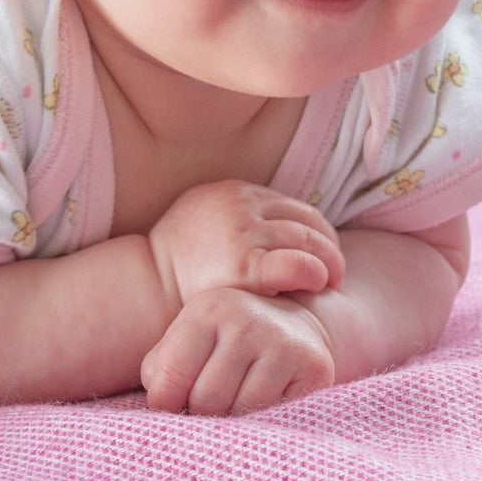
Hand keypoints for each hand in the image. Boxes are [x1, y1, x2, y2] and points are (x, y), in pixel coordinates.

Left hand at [141, 287, 336, 415]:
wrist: (298, 325)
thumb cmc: (229, 342)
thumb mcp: (190, 340)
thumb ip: (161, 367)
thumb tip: (161, 405)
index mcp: (208, 310)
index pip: (170, 375)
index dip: (165, 403)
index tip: (173, 406)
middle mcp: (246, 320)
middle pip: (205, 399)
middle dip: (201, 414)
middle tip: (209, 409)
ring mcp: (282, 342)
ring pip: (241, 412)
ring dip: (233, 422)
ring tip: (236, 405)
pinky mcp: (314, 367)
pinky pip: (276, 416)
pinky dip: (266, 421)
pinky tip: (264, 405)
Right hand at [146, 180, 346, 309]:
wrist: (146, 290)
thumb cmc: (177, 268)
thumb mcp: (203, 224)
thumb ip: (236, 219)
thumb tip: (274, 226)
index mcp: (232, 190)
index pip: (292, 206)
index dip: (315, 231)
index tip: (321, 254)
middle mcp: (240, 204)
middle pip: (305, 219)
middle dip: (328, 246)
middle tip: (335, 273)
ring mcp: (243, 231)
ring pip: (307, 239)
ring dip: (328, 262)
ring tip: (331, 284)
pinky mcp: (245, 265)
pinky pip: (297, 263)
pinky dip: (315, 271)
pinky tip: (319, 284)